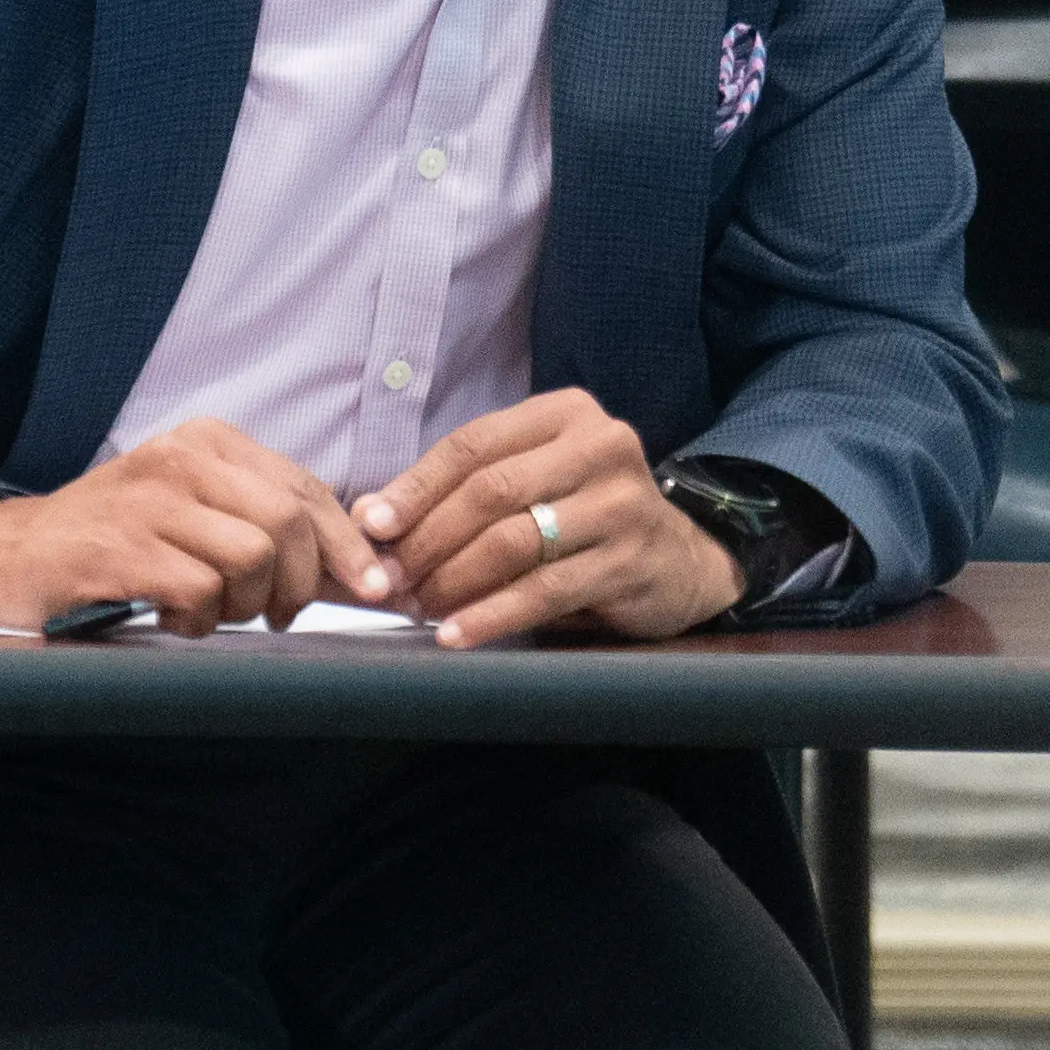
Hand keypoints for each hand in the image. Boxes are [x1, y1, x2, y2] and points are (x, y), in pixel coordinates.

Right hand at [0, 418, 384, 633]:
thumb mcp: (195, 508)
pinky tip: (173, 617)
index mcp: (208, 440)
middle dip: (302, 584)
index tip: (375, 586)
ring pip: (251, 559)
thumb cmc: (120, 537)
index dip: (348, 544)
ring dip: (244, 605)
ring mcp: (147, 500)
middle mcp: (180, 457)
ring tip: (211, 611)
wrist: (14, 553)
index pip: (304, 488)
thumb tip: (359, 566)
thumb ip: (264, 522)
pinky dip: (199, 619)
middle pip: (287, 523)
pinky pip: (200, 591)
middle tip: (278, 615)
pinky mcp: (118, 548)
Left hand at [355, 388, 743, 645]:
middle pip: (491, 491)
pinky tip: (457, 635)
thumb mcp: (536, 479)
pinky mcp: (630, 560)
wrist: (678, 561)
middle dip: (428, 539)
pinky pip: (544, 591)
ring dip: (454, 581)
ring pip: (513, 542)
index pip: (474, 444)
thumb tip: (373, 516)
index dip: (416, 485)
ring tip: (419, 607)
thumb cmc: (585, 516)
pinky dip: (492, 615)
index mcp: (567, 414)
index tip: (372, 524)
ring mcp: (621, 503)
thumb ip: (468, 487)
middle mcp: (601, 446)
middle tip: (390, 579)